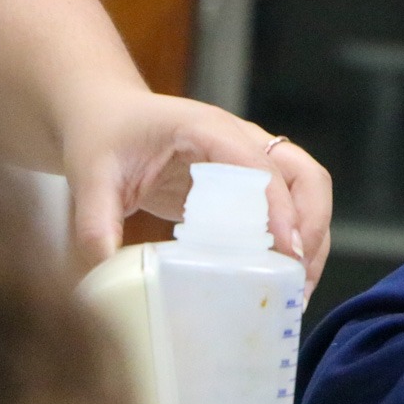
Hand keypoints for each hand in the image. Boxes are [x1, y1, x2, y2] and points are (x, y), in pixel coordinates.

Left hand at [63, 86, 332, 296]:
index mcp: (209, 129)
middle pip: (307, 175)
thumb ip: (95, 221)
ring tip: (298, 287)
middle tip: (298, 275)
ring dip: (313, 236)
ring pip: (308, 192)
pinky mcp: (249, 184)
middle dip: (313, 225)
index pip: (262, 166)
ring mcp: (253, 160)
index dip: (279, 208)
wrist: (106, 117)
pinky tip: (280, 277)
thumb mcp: (90, 175)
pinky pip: (290, 208)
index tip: (286, 251)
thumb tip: (105, 272)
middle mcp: (244, 140)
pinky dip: (295, 241)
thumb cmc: (102, 136)